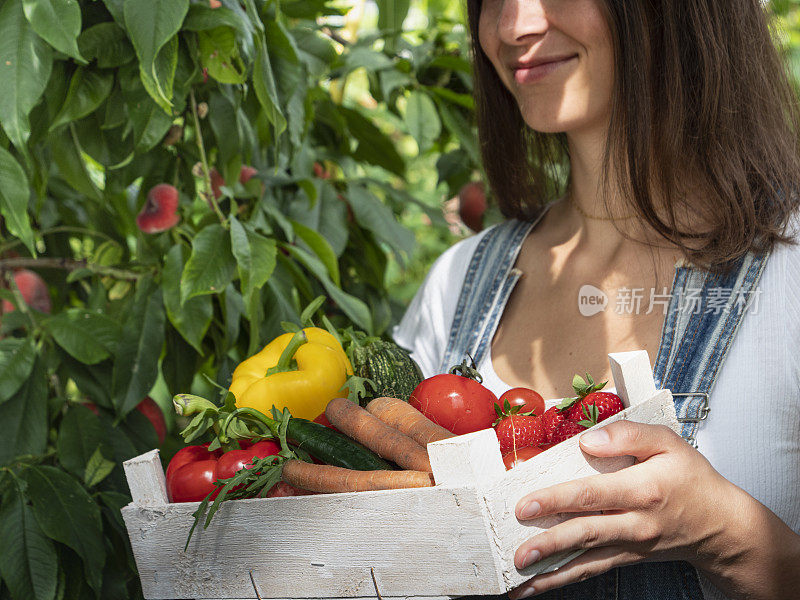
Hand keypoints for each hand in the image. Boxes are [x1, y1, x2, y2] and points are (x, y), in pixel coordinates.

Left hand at [508, 420, 798, 598]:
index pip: (593, 495)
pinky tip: (540, 584)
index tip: (527, 505)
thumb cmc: (692, 479)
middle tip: (520, 550)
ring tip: (521, 575)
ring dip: (553, 571)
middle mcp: (636, 522)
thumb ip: (629, 434)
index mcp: (643, 489)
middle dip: (550, 543)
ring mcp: (632, 544)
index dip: (558, 500)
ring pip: (588, 560)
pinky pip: (594, 570)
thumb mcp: (669, 443)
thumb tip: (589, 439)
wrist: (722, 525)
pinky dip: (565, 579)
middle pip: (587, 533)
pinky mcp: (628, 558)